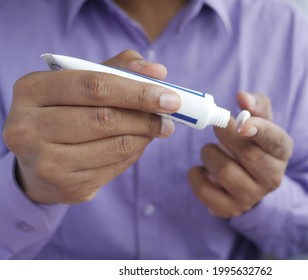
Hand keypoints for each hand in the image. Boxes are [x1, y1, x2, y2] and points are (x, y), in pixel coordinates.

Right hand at [2, 50, 180, 203]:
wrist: (36, 160)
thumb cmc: (64, 111)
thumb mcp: (80, 82)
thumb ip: (117, 68)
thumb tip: (158, 71)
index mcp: (32, 90)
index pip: (94, 85)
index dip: (137, 91)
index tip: (170, 97)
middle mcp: (29, 128)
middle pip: (105, 118)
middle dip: (146, 117)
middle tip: (170, 116)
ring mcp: (46, 162)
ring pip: (116, 146)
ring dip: (146, 136)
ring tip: (158, 128)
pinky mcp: (66, 187)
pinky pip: (116, 168)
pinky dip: (135, 153)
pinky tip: (138, 144)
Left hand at [188, 92, 292, 217]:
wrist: (249, 182)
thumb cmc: (252, 144)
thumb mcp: (259, 122)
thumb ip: (254, 105)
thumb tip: (242, 96)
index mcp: (281, 152)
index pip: (275, 141)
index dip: (259, 130)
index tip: (241, 123)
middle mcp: (272, 177)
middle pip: (248, 154)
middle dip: (226, 135)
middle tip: (217, 125)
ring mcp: (252, 197)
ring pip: (224, 171)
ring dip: (209, 154)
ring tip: (209, 150)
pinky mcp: (230, 209)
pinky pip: (204, 191)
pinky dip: (195, 175)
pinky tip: (200, 169)